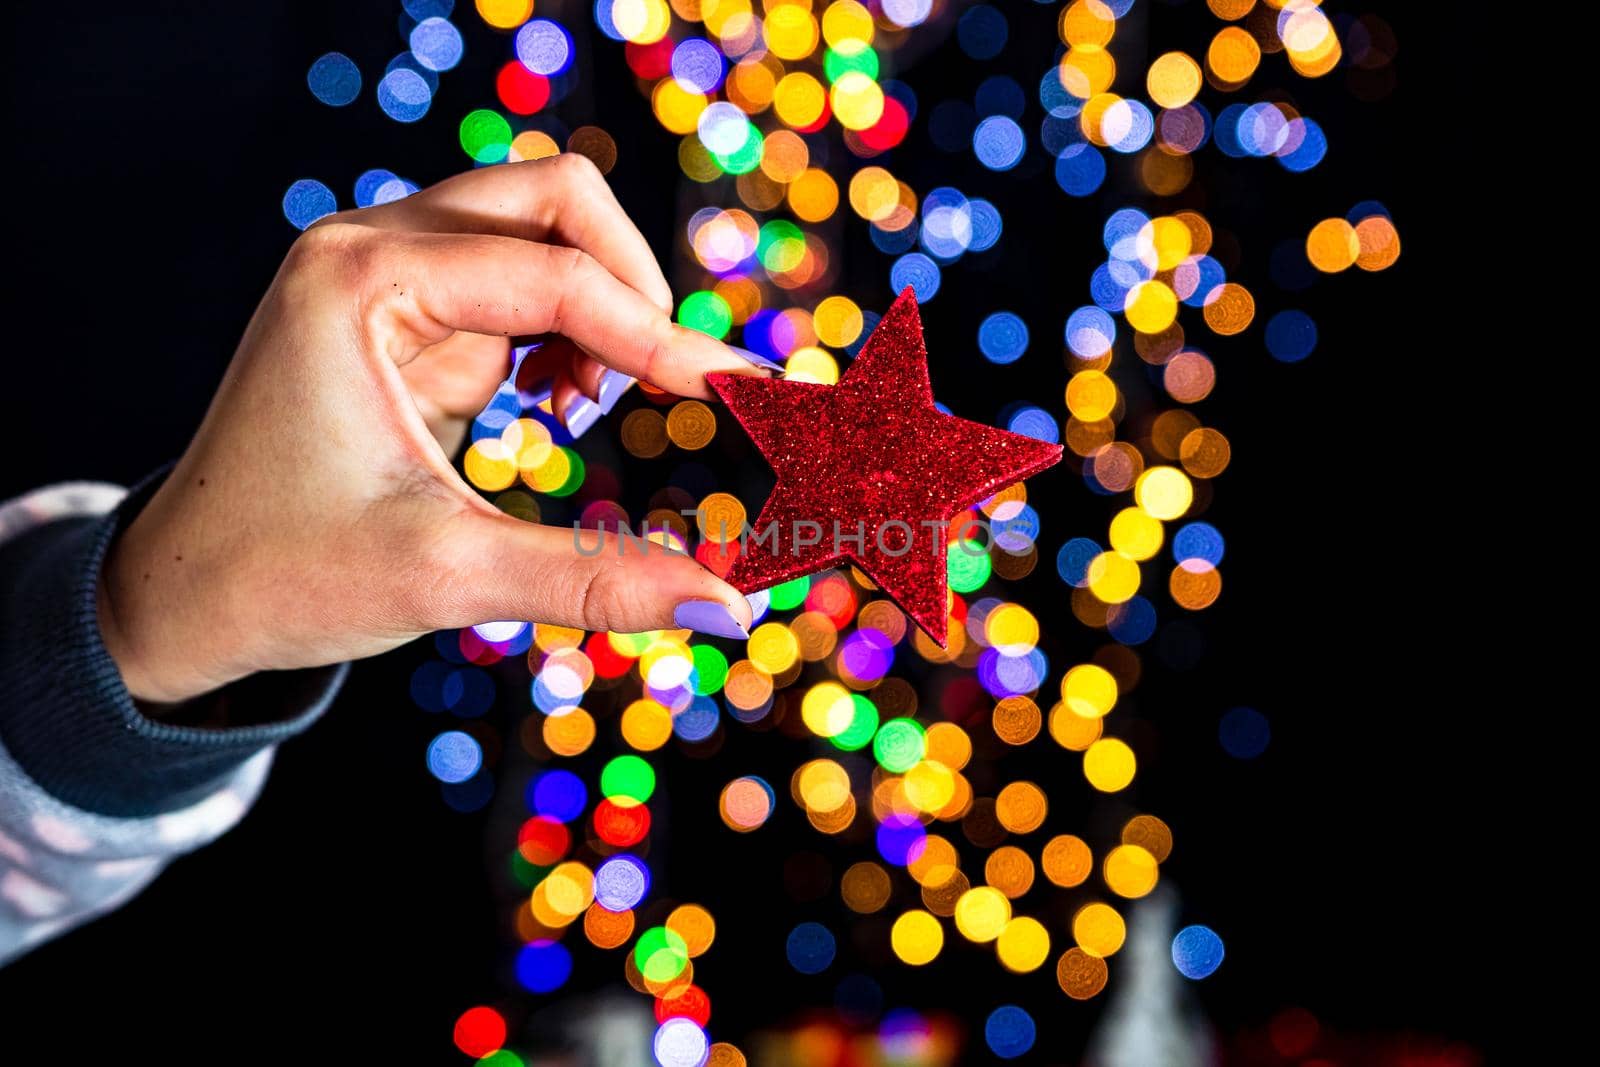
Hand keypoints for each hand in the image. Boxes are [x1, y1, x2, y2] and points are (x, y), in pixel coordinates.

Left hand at [98, 155, 770, 703]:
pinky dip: (564, 333)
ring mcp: (384, 273)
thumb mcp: (447, 576)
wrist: (184, 596)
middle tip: (668, 380)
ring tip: (591, 406)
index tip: (739, 394)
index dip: (661, 337)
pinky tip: (558, 404)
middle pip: (551, 198)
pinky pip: (517, 284)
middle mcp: (367, 250)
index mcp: (357, 282)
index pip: (554, 276)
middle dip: (630, 283)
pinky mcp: (403, 314)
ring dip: (598, 307)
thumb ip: (596, 581)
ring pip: (540, 230)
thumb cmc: (283, 574)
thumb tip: (724, 604)